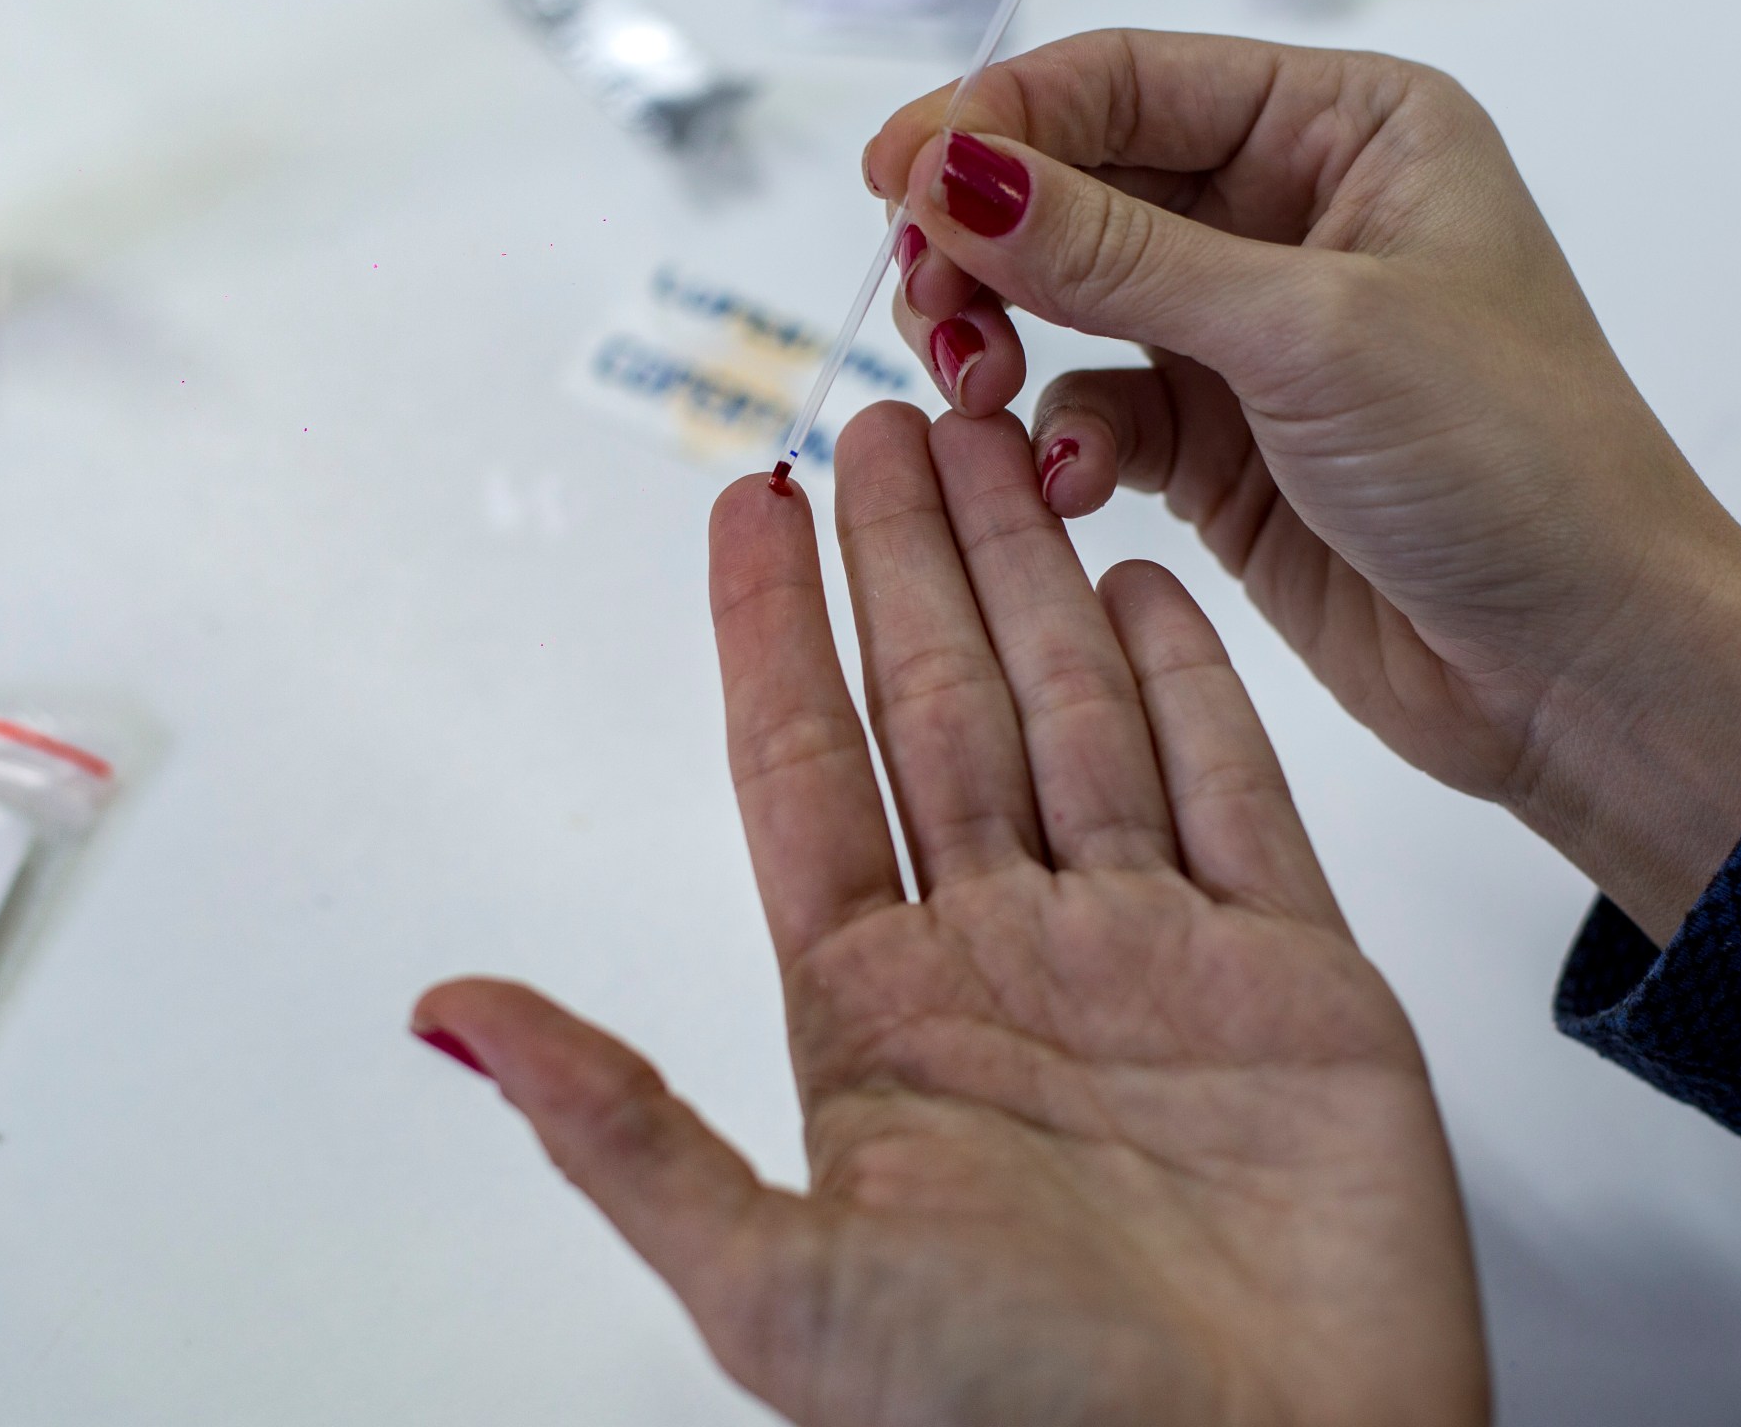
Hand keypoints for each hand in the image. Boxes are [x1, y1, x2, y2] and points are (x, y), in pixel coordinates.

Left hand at [414, 406, 1487, 1425]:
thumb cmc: (1020, 1425)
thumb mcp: (772, 1284)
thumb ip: (617, 1127)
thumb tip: (447, 1018)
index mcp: (874, 1016)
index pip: (803, 772)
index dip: (770, 633)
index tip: (747, 507)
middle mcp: (1005, 964)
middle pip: (938, 709)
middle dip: (906, 562)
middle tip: (884, 414)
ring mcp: (1150, 960)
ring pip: (1077, 715)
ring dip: (1035, 580)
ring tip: (1003, 450)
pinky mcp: (1292, 982)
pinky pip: (1235, 793)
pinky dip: (1197, 684)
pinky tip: (1150, 586)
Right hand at [865, 31, 1740, 940]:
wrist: (1585, 666)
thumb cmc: (1519, 467)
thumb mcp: (1305, 332)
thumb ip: (1112, 252)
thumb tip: (951, 170)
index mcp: (1351, 130)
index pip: (1131, 84)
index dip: (1000, 119)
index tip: (897, 176)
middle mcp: (1295, 215)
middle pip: (1078, 185)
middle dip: (988, 238)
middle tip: (928, 298)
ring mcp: (1248, 335)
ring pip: (1064, 301)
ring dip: (1002, 339)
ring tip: (973, 387)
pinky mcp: (1217, 447)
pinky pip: (1089, 412)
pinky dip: (1059, 443)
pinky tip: (1073, 486)